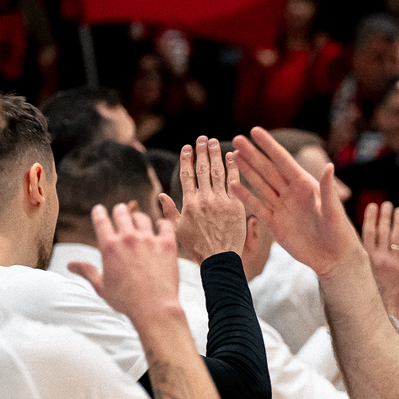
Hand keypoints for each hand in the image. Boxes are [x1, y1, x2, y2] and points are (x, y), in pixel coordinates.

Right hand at [68, 204, 183, 322]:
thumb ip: (87, 271)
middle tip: (120, 208)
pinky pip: (165, 225)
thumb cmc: (126, 300)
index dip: (99, 212)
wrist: (154, 307)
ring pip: (143, 218)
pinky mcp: (167, 244)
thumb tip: (69, 265)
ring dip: (138, 217)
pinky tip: (160, 226)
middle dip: (119, 210)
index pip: (101, 221)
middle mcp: (129, 239)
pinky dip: (161, 224)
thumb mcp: (101, 286)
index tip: (99, 209)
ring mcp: (149, 240)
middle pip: (122, 214)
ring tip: (138, 218)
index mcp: (109, 247)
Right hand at [161, 137, 245, 264]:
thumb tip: (161, 194)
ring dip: (215, 155)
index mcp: (189, 204)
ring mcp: (222, 201)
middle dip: (202, 152)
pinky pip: (235, 183)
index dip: (186, 159)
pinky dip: (233, 168)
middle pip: (203, 170)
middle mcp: (205, 199)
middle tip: (202, 138)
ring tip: (214, 142)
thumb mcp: (178, 230)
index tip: (187, 147)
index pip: (187, 175)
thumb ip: (169, 211)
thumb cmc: (197, 247)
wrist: (219, 259)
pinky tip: (232, 156)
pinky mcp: (237, 206)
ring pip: (218, 173)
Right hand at [231, 126, 357, 276]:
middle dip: (252, 155)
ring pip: (260, 185)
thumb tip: (329, 165)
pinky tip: (233, 185)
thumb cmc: (339, 233)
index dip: (269, 146)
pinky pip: (257, 206)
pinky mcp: (274, 223)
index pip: (284, 161)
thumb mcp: (333, 211)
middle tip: (236, 139)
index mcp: (306, 185)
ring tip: (232, 156)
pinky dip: (245, 196)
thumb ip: (328, 189)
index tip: (254, 131)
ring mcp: (282, 207)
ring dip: (246, 171)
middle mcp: (292, 193)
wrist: (333, 258)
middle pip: (268, 170)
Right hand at [363, 201, 398, 318]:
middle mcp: (379, 258)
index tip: (372, 205)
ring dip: (398, 221)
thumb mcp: (357, 272)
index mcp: (365, 258)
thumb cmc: (366, 289)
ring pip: (397, 237)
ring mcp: (393, 263)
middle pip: (384, 231)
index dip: (371, 217)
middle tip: (387, 204)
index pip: (368, 232)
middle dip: (386, 216)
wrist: (382, 309)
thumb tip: (345, 240)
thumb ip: (354, 257)